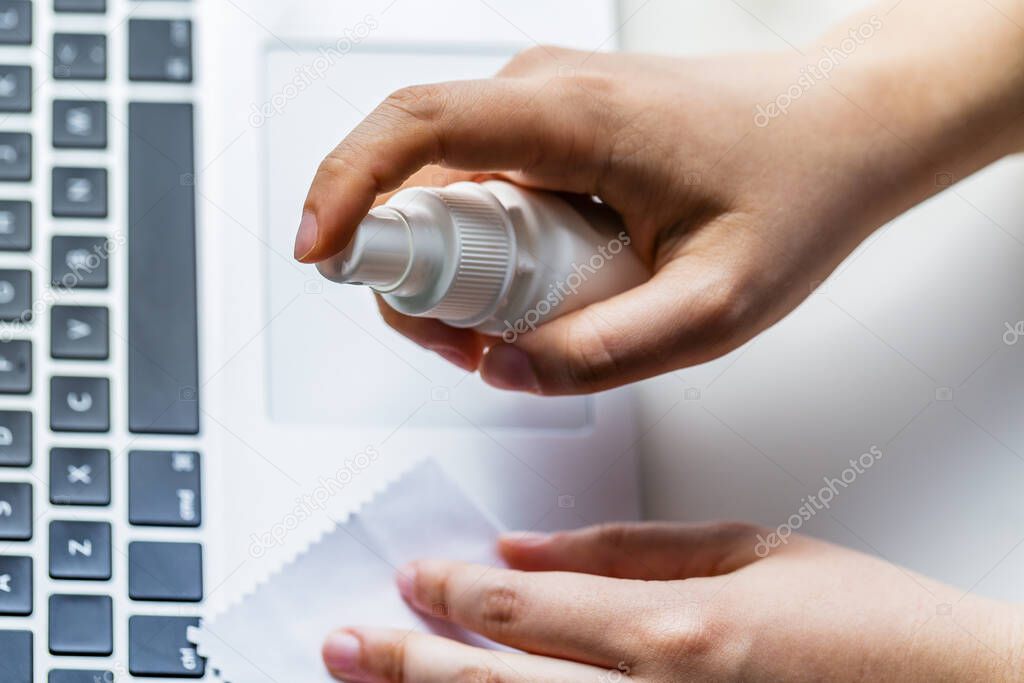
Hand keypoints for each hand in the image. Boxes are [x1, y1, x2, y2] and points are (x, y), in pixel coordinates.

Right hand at [297, 0, 1023, 393]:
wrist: (843, 130)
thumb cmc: (795, 192)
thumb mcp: (714, 306)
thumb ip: (605, 350)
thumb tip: (501, 367)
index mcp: (572, 116)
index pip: (416, 127)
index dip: (345, 185)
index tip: (316, 251)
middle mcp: (544, 92)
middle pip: (415, 169)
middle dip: (404, 265)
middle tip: (459, 348)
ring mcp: (546, 104)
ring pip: (446, 183)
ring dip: (448, 263)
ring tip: (514, 329)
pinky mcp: (555, 125)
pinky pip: (483, 183)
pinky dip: (482, 245)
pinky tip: (534, 290)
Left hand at [321, 522, 1020, 681]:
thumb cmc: (865, 627)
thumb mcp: (750, 551)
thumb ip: (630, 547)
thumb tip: (532, 549)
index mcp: (672, 631)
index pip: (522, 610)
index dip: (450, 595)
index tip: (411, 580)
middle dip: (404, 661)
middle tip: (344, 641)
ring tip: (365, 681)